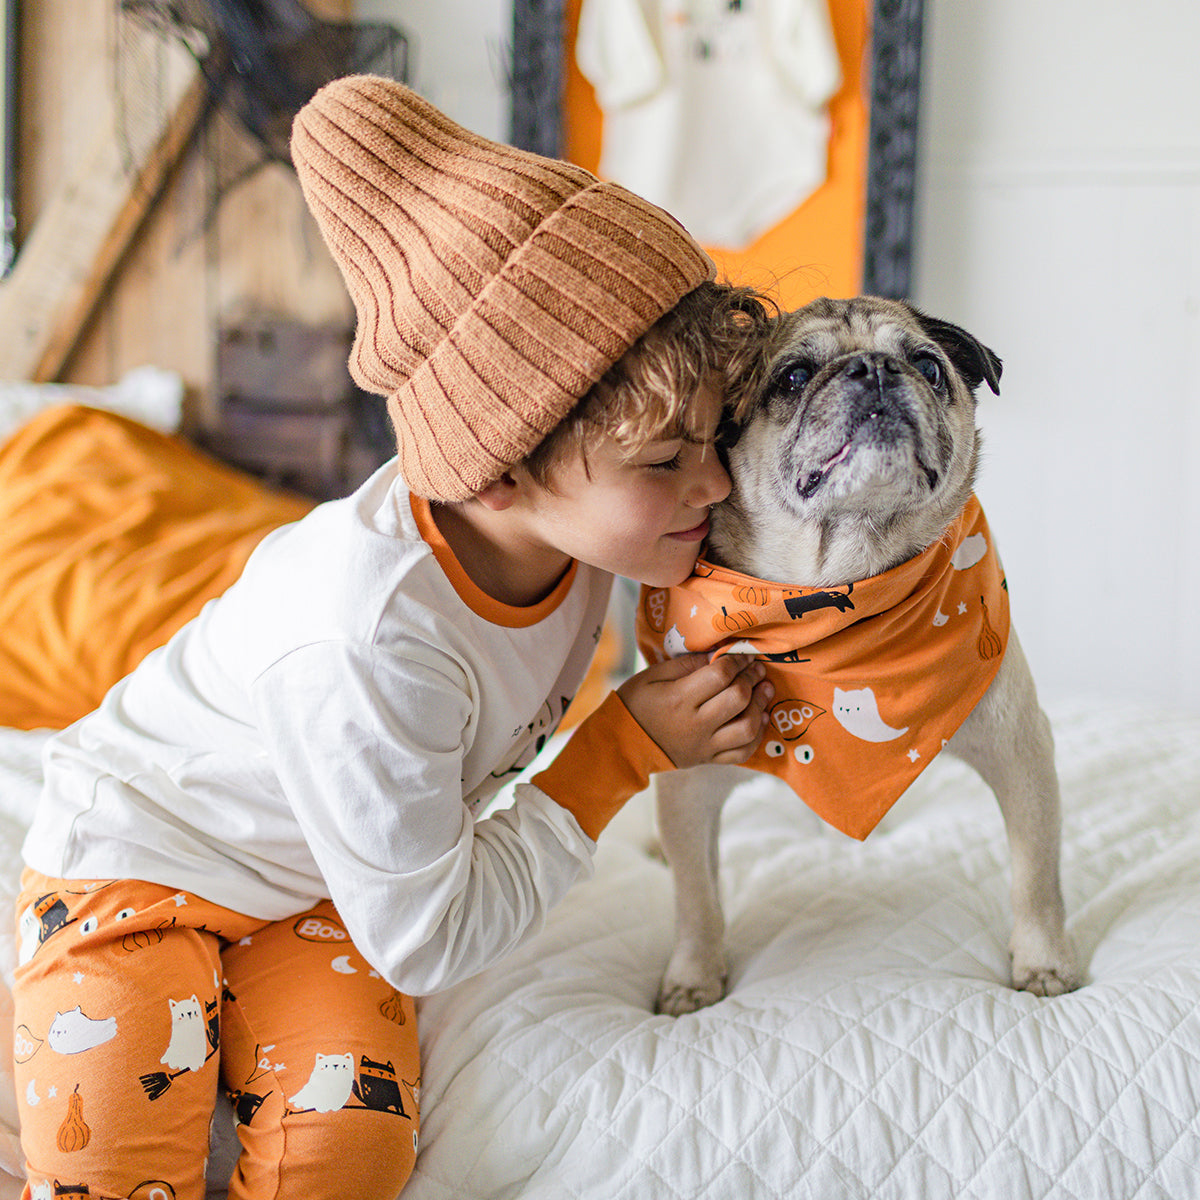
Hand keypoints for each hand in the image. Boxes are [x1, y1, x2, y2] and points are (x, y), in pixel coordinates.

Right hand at [617, 653, 773, 768]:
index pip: (720, 675)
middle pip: (738, 699)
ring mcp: (705, 745)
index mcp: (680, 699)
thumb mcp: (652, 675)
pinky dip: (757, 736)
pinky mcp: (709, 759)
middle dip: (753, 678)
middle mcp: (696, 724)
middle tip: (757, 668)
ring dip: (761, 706)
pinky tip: (760, 719)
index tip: (744, 653)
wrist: (622, 745)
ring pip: (747, 728)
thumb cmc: (635, 704)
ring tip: (765, 690)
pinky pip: (742, 753)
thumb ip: (685, 664)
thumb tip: (716, 654)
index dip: (737, 660)